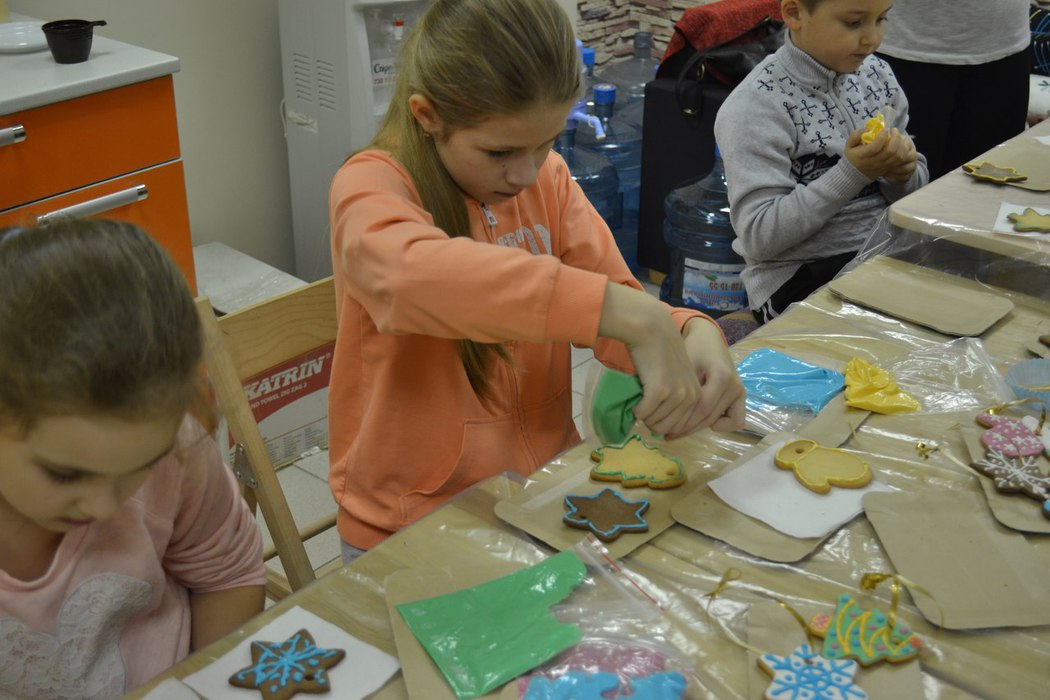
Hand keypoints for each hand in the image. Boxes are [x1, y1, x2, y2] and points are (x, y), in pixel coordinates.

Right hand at [597, 284, 744, 437]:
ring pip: (655, 422)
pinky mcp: (660, 391)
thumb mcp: (676, 378)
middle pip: (667, 428)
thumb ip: (676, 400)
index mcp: (697, 395)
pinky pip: (643, 413)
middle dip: (651, 422)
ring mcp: (677, 394)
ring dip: (643, 415)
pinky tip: (635, 397)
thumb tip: (663, 428)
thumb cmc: (659, 353)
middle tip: (643, 407)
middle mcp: (691, 397)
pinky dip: (635, 409)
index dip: (662, 424)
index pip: (680, 427)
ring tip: (640, 398)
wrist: (652, 330)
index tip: (651, 414)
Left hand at [669, 317, 745, 437]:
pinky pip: (735, 421)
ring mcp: (740, 392)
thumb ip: (678, 389)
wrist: (708, 338)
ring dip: (697, 428)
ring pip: (718, 421)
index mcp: (721, 376)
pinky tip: (700, 421)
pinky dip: (720, 425)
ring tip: (676, 431)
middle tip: (666, 435)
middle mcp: (734, 386)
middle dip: (687, 429)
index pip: (702, 408)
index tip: (664, 429)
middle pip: (709, 417)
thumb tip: (658, 414)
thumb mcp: (684, 366)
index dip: (683, 422)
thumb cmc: (692, 349)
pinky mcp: (741, 396)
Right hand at [845, 127, 916, 182]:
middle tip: (894, 130)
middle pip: (890, 151)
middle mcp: (874, 162)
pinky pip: (900, 161)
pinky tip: (900, 144)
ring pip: (897, 156)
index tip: (884, 129)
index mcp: (863, 156)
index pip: (875, 147)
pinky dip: (903, 151)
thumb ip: (856, 135)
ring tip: (898, 136)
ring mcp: (882, 166)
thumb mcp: (849, 145)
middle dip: (895, 138)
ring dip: (901, 144)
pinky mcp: (888, 168)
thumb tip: (867, 128)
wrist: (853, 174)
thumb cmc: (852, 157)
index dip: (882, 136)